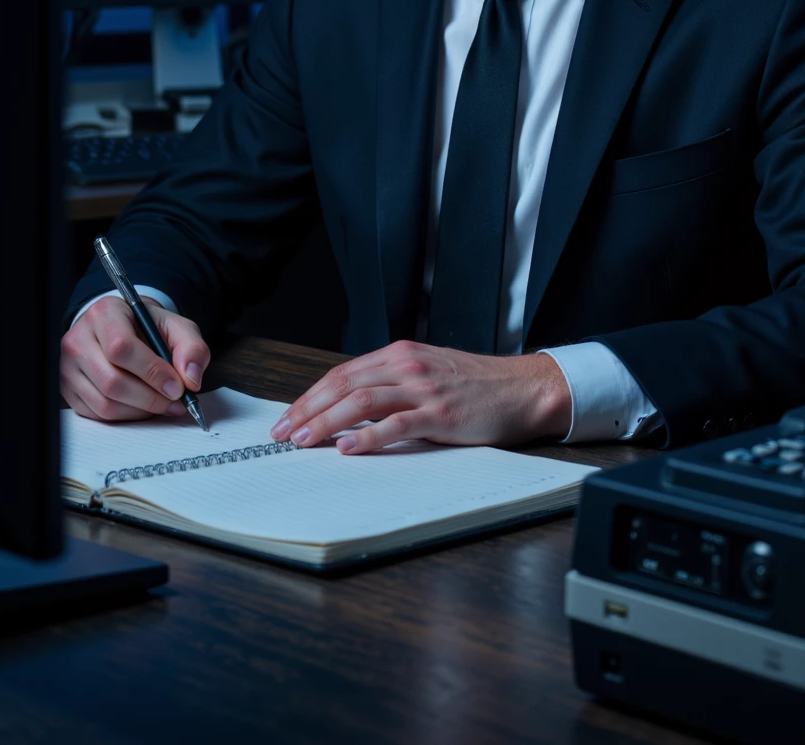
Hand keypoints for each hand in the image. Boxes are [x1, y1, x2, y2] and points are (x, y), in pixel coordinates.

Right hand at [60, 295, 210, 422]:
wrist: (123, 328)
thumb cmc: (147, 328)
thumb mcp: (176, 327)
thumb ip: (191, 348)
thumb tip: (191, 379)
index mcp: (104, 314)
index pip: (122, 347)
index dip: (152, 372)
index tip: (177, 387)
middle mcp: (78, 339)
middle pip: (112, 381)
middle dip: (151, 398)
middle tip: (175, 401)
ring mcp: (69, 367)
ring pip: (105, 403)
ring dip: (141, 411)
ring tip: (163, 404)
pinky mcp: (69, 390)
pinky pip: (98, 414)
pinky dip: (126, 416)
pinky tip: (143, 406)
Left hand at [269, 340, 572, 453]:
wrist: (521, 389)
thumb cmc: (475, 385)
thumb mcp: (426, 373)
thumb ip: (391, 384)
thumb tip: (348, 409)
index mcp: (400, 354)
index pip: (342, 373)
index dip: (310, 396)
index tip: (287, 417)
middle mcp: (407, 366)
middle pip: (344, 384)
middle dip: (307, 409)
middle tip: (283, 433)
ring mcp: (423, 389)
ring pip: (362, 401)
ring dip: (327, 422)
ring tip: (305, 440)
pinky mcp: (440, 414)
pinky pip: (396, 424)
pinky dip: (367, 436)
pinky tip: (348, 448)